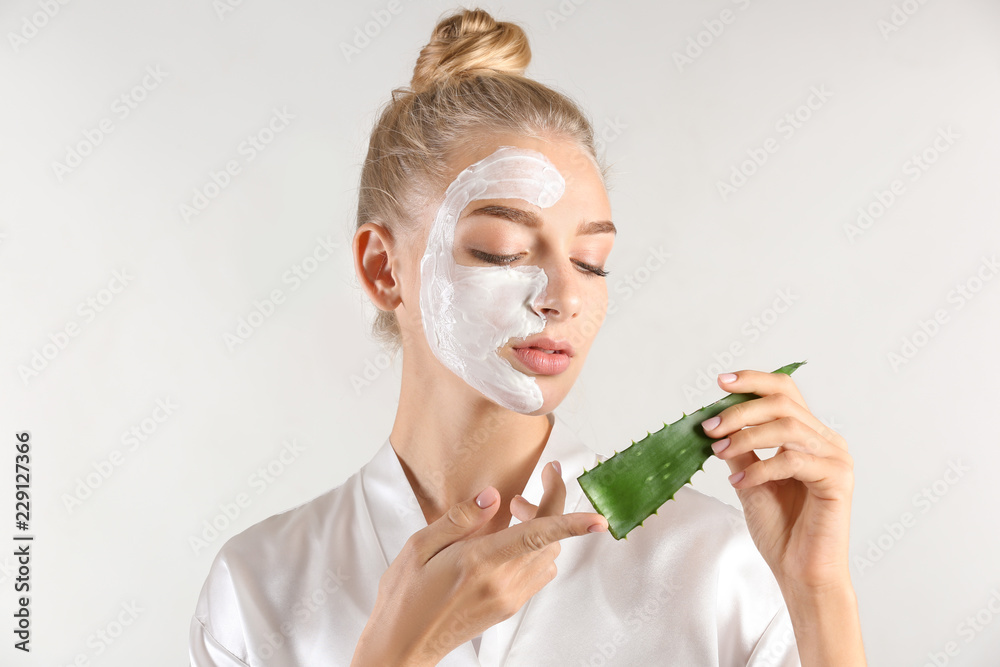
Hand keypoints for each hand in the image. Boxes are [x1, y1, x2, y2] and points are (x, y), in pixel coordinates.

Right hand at [352, 460, 607, 665]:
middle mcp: (501, 582)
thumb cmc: (404, 596)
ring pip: (548, 555)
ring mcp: (508, 597)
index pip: (536, 535)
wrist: (402, 645)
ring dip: (543, 528)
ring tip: (513, 510)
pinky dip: (536, 549)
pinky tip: (510, 541)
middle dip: (551, 504)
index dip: (571, 523)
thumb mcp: (418, 547)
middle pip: (549, 539)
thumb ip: (460, 518)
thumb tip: (492, 495)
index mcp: (478, 561)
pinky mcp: (508, 607)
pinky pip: (538, 573)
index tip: (598, 518)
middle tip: (533, 483)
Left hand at [700, 369, 854, 590]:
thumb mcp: (749, 480)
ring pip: (787, 427)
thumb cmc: (780, 528)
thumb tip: (714, 424)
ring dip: (746, 437)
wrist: (799, 571)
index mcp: (809, 436)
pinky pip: (793, 460)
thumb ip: (739, 451)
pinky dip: (760, 468)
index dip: (754, 381)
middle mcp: (826, 441)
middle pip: (783, 403)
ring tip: (719, 452)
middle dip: (740, 411)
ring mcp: (836, 459)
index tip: (721, 382)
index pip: (785, 391)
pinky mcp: (838, 480)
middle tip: (710, 427)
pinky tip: (740, 484)